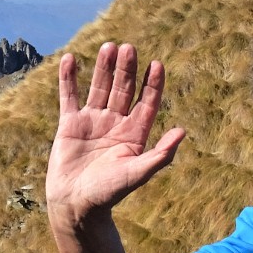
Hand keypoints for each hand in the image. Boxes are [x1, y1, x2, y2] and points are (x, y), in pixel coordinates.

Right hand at [46, 43, 185, 226]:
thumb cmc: (109, 193)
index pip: (147, 103)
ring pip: (100, 88)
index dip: (153, 84)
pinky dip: (69, 78)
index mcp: (134, 134)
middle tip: (129, 49)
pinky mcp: (70, 124)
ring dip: (104, 68)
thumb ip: (160, 154)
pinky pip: (70, 96)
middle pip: (124, 90)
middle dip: (127, 70)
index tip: (157, 64)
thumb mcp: (138, 173)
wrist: (76, 205)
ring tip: (109, 47)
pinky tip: (72, 58)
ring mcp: (92, 122)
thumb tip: (182, 131)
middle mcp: (115, 124)